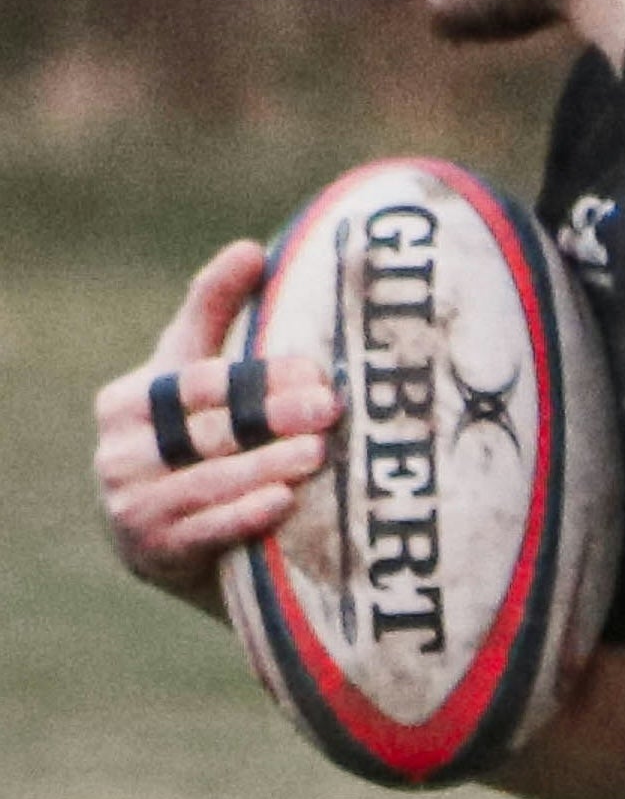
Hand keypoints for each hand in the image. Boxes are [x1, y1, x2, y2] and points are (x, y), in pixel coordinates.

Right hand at [94, 242, 341, 612]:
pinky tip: (284, 502)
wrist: (178, 549)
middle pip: (207, 427)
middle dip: (272, 414)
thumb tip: (252, 248)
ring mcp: (130, 501)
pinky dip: (245, 515)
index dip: (256, 374)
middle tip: (330, 405)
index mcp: (132, 400)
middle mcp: (120, 448)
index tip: (315, 365)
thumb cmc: (197, 451)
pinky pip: (204, 528)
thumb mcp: (198, 385)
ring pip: (207, 477)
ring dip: (265, 464)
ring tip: (319, 453)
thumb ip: (215, 319)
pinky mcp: (150, 549)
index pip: (199, 379)